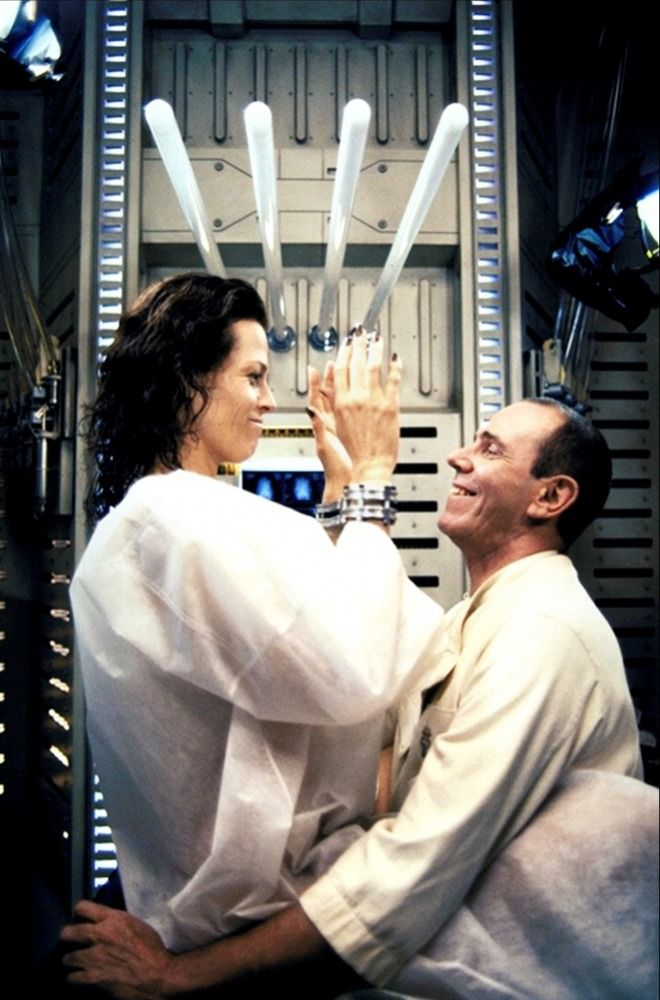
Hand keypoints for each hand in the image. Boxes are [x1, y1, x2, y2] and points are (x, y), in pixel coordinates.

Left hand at [60, 900, 173, 998]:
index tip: (79, 915)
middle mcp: (99, 935)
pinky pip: (73, 978)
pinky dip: (75, 977)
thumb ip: (117, 922)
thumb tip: (106, 923)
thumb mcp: (136, 925)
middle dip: (67, 934)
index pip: (83, 907)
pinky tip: (78, 977)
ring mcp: (94, 958)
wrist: (156, 974)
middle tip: (69, 937)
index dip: (79, 910)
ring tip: (74, 960)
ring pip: (68, 957)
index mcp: (113, 919)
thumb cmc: (152, 948)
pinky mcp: (93, 977)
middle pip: (69, 931)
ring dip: (71, 958)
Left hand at [307, 360, 351, 499]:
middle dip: (334, 377)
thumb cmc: (335, 468)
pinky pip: (355, 410)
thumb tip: (310, 409)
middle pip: (331, 394)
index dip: (316, 383)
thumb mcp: (324, 446)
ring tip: (350, 368)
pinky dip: (358, 398)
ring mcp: (342, 426)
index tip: (315, 368)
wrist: (348, 483)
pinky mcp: (353, 431)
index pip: (317, 398)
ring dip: (347, 385)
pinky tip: (365, 390)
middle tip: (338, 360)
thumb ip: (318, 426)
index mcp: (323, 423)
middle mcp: (331, 422)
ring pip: (344, 400)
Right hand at [333, 326, 401, 482]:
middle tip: (360, 333)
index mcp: (341, 403)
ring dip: (375, 349)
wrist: (369, 467)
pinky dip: (395, 367)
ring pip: (374, 366)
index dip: (344, 354)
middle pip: (356, 363)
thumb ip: (327, 411)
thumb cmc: (353, 453)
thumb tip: (317, 401)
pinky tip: (395, 359)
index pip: (340, 370)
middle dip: (358, 345)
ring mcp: (374, 401)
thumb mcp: (334, 429)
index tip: (346, 344)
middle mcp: (356, 399)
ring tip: (377, 339)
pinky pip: (393, 380)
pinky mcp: (390, 406)